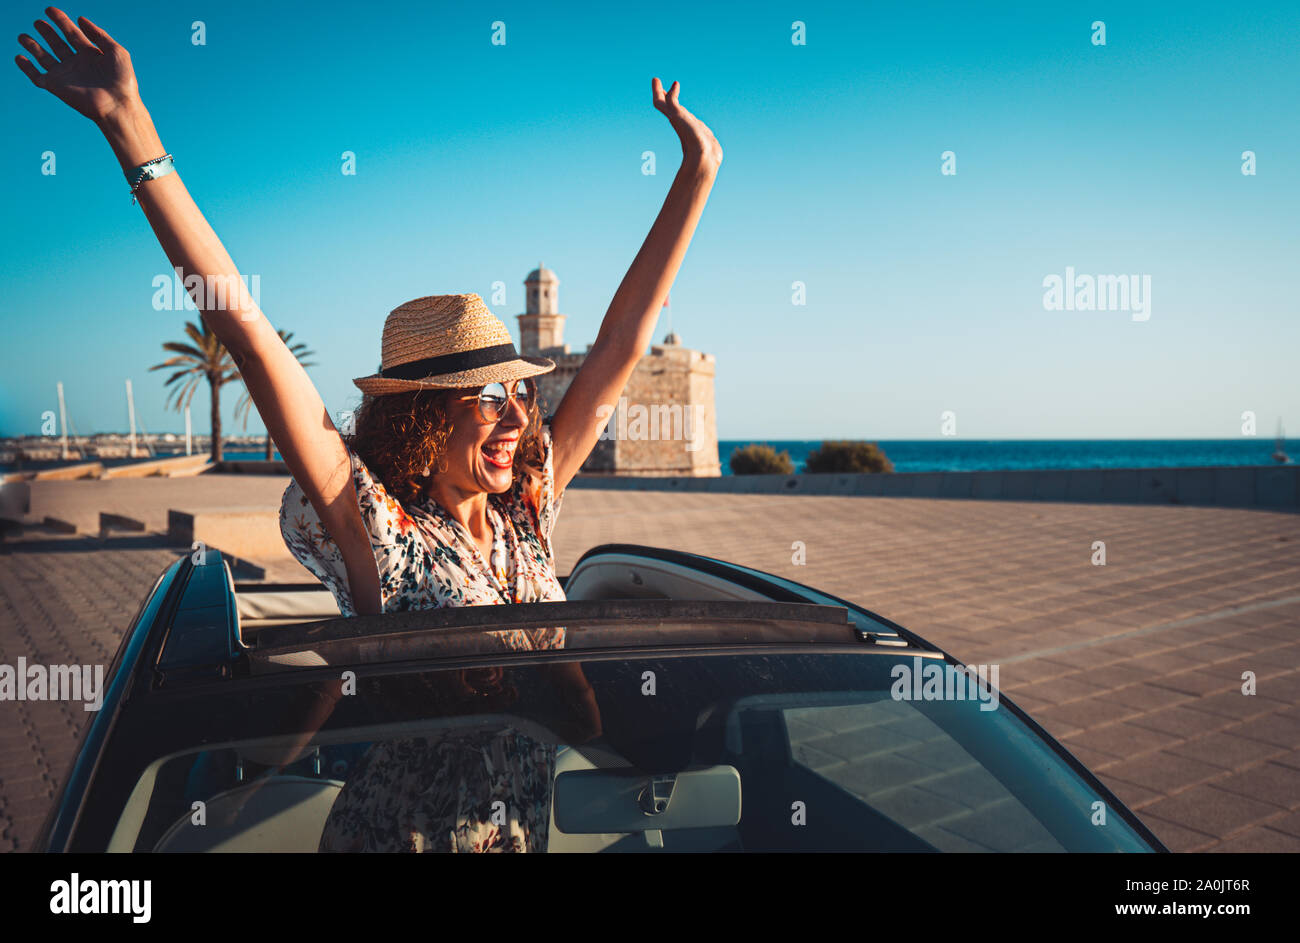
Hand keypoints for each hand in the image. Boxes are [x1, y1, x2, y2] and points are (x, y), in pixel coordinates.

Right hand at [14, 7, 137, 123]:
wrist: (116, 106)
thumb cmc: (122, 80)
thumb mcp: (116, 51)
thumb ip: (98, 34)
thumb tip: (80, 19)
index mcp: (91, 55)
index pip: (73, 34)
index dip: (62, 21)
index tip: (50, 10)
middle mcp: (77, 64)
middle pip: (58, 44)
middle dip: (47, 33)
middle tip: (38, 22)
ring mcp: (66, 75)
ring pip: (45, 58)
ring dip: (33, 47)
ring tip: (23, 36)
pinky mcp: (57, 86)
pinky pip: (37, 77)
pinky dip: (27, 68)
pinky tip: (19, 58)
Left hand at [652, 77, 721, 169]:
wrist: (704, 158)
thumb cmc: (691, 138)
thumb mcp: (679, 116)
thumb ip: (673, 102)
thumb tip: (674, 85)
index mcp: (673, 117)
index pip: (660, 102)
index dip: (656, 91)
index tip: (655, 79)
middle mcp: (679, 120)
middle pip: (666, 104)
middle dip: (661, 93)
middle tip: (657, 82)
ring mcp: (688, 126)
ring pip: (677, 111)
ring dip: (673, 101)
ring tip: (673, 92)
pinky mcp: (698, 131)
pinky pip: (690, 119)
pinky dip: (687, 112)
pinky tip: (691, 113)